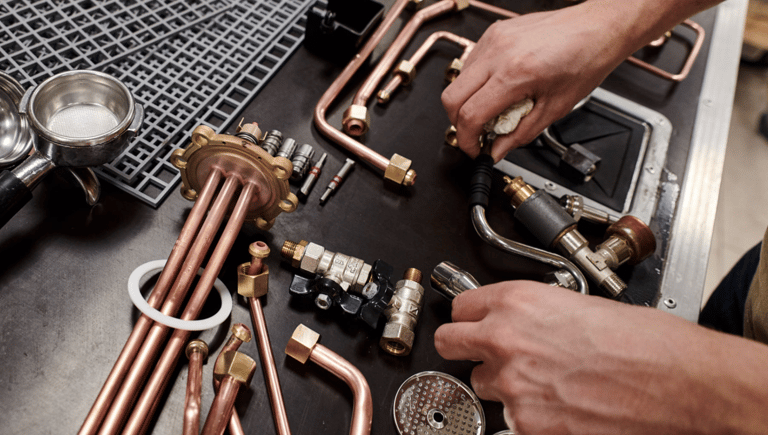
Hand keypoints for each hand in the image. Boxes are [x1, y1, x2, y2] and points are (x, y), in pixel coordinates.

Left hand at [434, 281, 767, 433]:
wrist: (683, 384)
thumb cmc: (647, 342)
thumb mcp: (580, 306)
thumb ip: (534, 313)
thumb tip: (518, 320)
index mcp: (518, 302)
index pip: (459, 308)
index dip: (469, 317)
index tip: (474, 322)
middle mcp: (505, 341)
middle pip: (450, 344)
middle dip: (467, 348)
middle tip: (488, 352)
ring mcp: (514, 387)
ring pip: (482, 385)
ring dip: (505, 383)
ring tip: (547, 381)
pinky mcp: (528, 426)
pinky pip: (511, 419)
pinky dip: (530, 414)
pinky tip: (563, 404)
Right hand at [442, 5, 624, 161]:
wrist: (598, 28)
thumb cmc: (585, 59)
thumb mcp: (555, 108)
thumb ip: (520, 133)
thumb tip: (498, 149)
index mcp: (515, 74)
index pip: (470, 115)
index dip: (467, 140)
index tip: (474, 149)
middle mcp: (499, 53)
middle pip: (451, 97)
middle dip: (458, 122)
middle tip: (476, 133)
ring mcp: (493, 39)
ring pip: (458, 79)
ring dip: (468, 100)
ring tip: (493, 109)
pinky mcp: (494, 32)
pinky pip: (471, 62)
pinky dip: (476, 82)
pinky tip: (497, 87)